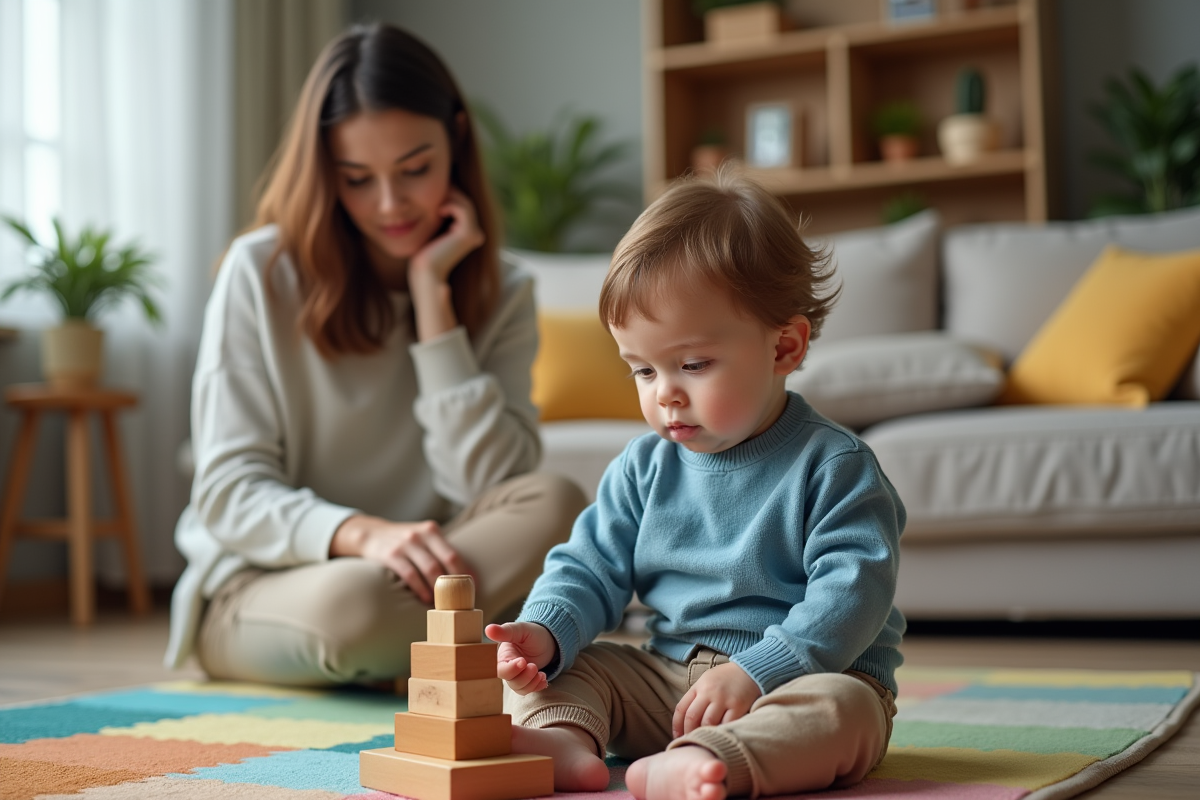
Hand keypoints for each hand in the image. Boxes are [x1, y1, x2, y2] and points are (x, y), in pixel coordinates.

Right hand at [330, 514, 472, 604]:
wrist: (371, 534)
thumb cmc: (404, 541)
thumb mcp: (422, 538)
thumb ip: (439, 551)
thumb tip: (464, 575)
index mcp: (432, 530)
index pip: (454, 554)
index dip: (465, 572)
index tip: (472, 588)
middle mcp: (421, 534)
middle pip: (446, 561)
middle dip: (455, 582)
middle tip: (459, 598)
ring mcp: (406, 544)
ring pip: (430, 569)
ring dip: (439, 588)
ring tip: (444, 602)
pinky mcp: (391, 555)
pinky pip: (411, 575)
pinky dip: (421, 588)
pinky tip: (425, 598)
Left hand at [408, 187, 484, 287]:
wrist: (425, 272)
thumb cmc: (425, 254)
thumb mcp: (433, 230)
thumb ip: (439, 216)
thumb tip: (435, 199)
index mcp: (469, 234)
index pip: (464, 207)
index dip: (452, 196)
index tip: (436, 190)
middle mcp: (476, 234)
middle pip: (467, 203)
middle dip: (452, 193)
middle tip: (437, 186)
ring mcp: (474, 234)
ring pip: (466, 204)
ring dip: (451, 197)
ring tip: (436, 198)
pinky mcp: (468, 234)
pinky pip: (463, 209)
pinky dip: (451, 205)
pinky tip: (439, 210)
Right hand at [485, 621, 557, 694]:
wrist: (547, 640)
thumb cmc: (532, 633)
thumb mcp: (520, 630)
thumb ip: (505, 631)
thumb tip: (488, 629)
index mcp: (503, 656)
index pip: (501, 669)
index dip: (511, 669)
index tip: (523, 661)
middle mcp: (508, 667)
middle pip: (511, 681)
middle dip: (524, 677)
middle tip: (534, 666)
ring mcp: (517, 675)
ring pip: (519, 688)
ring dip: (531, 683)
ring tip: (541, 673)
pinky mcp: (526, 681)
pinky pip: (528, 690)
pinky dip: (536, 687)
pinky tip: (543, 679)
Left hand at [672, 662, 761, 737]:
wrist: (750, 670)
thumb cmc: (726, 679)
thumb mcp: (707, 681)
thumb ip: (696, 697)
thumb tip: (685, 722)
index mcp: (698, 686)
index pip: (681, 708)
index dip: (677, 726)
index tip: (678, 737)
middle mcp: (709, 692)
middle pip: (692, 717)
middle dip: (689, 733)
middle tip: (691, 743)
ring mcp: (723, 699)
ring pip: (708, 723)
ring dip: (705, 734)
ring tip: (705, 742)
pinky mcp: (738, 706)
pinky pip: (727, 724)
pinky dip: (722, 732)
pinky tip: (721, 737)